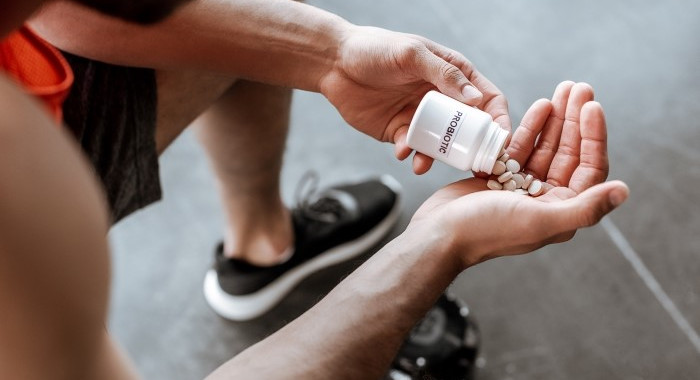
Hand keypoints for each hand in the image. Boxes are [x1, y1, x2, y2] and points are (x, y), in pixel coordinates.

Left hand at [319, 25, 508, 173]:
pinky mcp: (401, 131)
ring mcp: (422, 116)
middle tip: (471, 166)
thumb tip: (477, 101)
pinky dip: (410, 154)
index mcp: (453, 74)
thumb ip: (444, 74)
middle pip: (469, 129)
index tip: (500, 143)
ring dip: (438, 156)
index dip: (499, 121)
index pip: (488, 100)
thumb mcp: (412, 54)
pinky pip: (413, 149)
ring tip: (424, 162)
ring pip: (442, 144)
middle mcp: (442, 98)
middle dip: (472, 149)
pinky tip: (400, 150)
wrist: (334, 64)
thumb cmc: (375, 49)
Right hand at [406, 82, 628, 267]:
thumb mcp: (539, 221)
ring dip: (556, 119)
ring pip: (547, 146)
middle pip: (570, 152)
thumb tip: (624, 191)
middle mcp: (547, 199)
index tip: (592, 106)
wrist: (438, 234)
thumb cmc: (486, 231)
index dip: (594, 136)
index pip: (589, 167)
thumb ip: (584, 208)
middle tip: (579, 87)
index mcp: (562, 211)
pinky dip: (530, 127)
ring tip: (562, 89)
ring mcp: (522, 187)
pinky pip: (521, 147)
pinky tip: (539, 106)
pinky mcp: (499, 177)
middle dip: (575, 119)